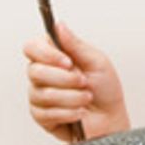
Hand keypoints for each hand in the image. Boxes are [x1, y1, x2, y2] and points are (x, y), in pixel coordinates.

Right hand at [22, 23, 130, 142]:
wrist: (111, 119)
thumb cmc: (105, 90)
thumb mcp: (96, 62)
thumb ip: (75, 44)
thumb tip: (58, 26)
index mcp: (54, 57)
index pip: (32, 47)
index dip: (47, 54)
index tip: (68, 62)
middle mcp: (42, 74)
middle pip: (34, 71)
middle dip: (64, 79)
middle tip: (83, 82)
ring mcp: (39, 95)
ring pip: (42, 94)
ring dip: (71, 97)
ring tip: (86, 98)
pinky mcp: (41, 116)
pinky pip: (45, 113)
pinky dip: (68, 113)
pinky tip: (79, 113)